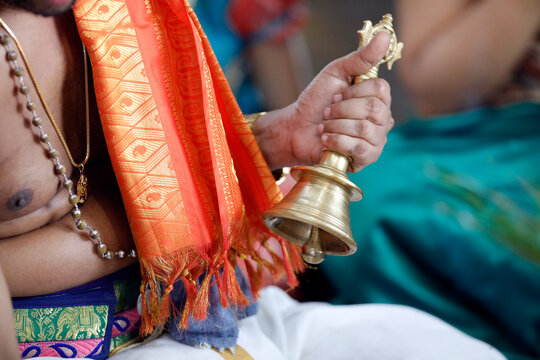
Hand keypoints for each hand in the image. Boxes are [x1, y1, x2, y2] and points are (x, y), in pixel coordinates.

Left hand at [254, 32, 393, 171]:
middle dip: (342, 109)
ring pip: (366, 129)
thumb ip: (360, 58)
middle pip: (374, 109)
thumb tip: (384, 36)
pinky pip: (359, 148)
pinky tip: (326, 140)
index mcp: (378, 98)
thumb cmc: (316, 101)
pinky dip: (336, 141)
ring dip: (336, 125)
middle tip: (327, 112)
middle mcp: (382, 120)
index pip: (381, 89)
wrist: (296, 129)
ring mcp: (376, 141)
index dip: (355, 91)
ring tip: (324, 126)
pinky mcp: (366, 158)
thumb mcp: (336, 73)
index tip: (336, 95)